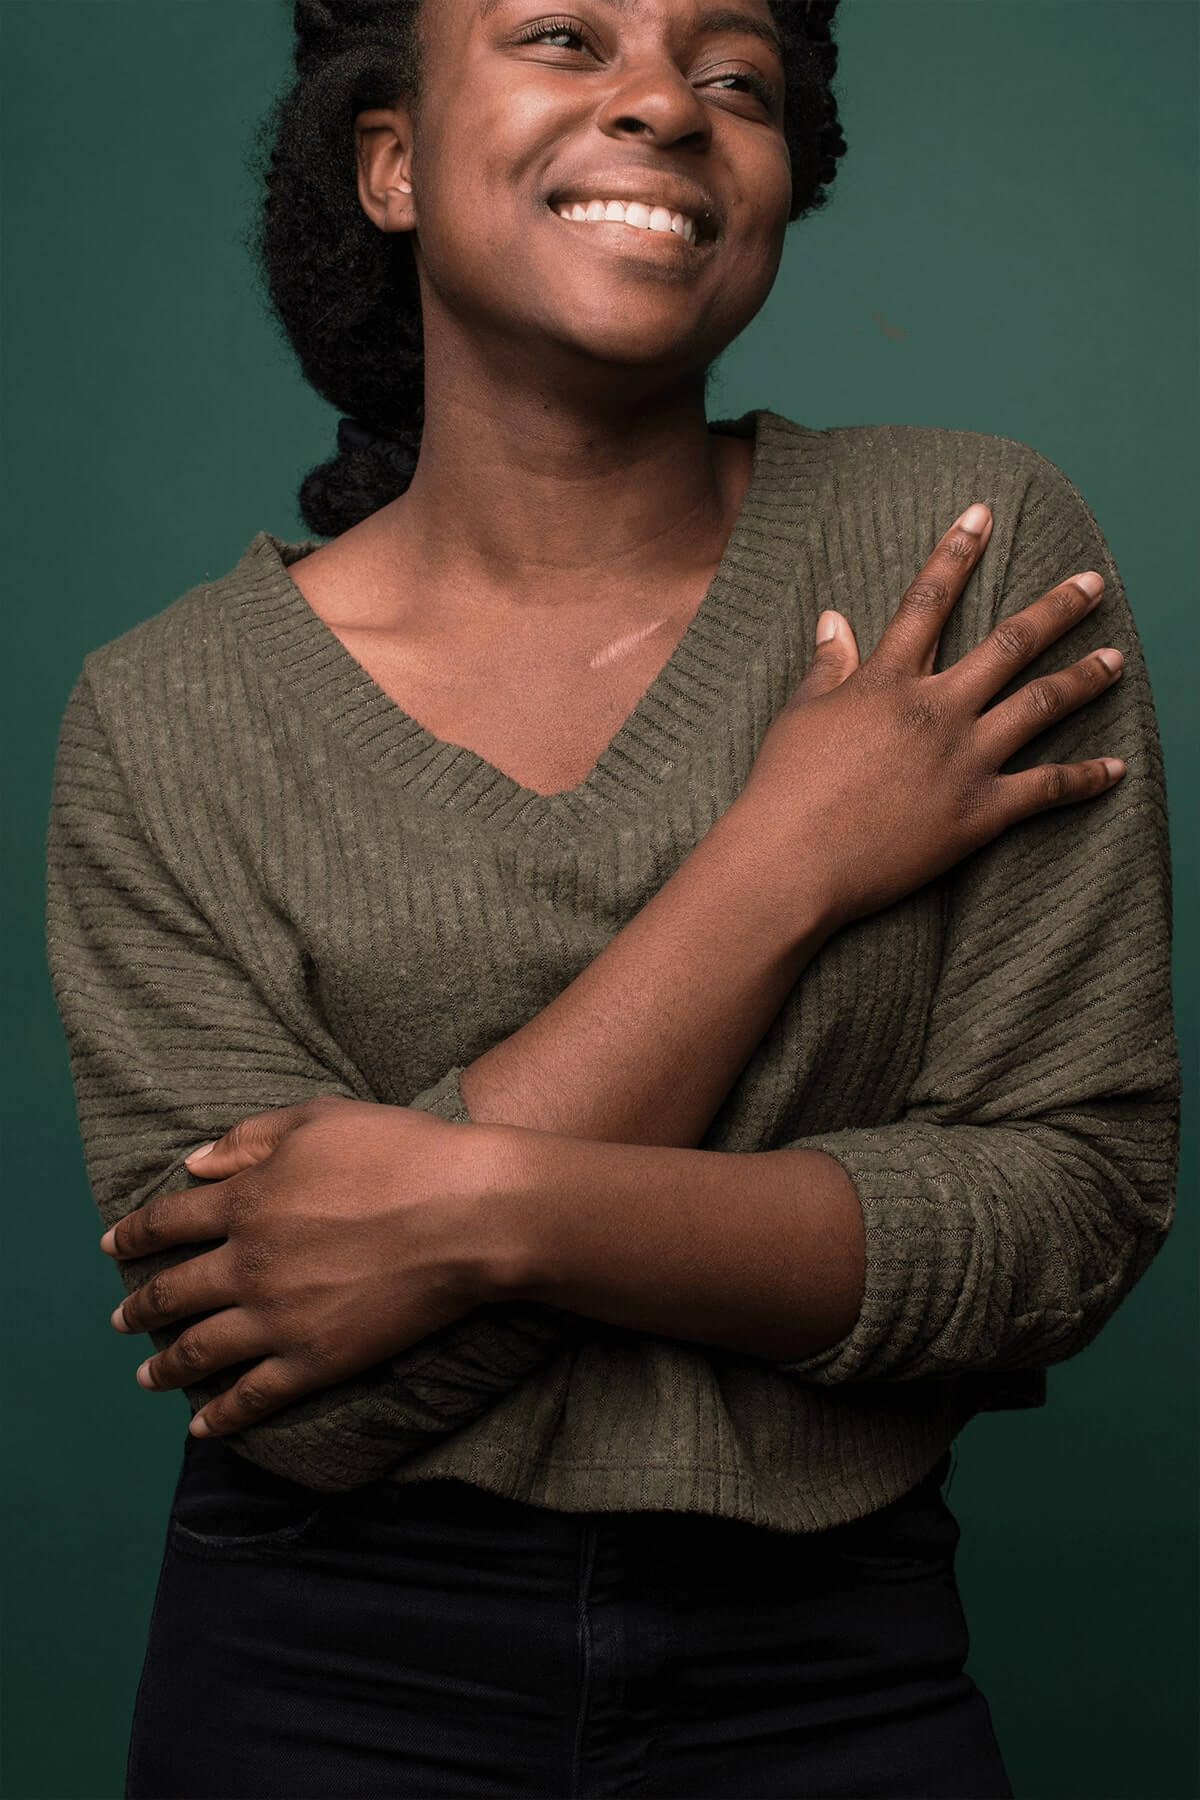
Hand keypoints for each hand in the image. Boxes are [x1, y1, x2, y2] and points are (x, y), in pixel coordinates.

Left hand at [99, 1096, 508, 1437]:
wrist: (465, 1212)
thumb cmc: (399, 1152)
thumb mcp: (320, 1119)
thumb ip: (250, 1138)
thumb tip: (194, 1162)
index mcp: (247, 1200)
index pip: (169, 1221)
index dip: (135, 1232)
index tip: (111, 1243)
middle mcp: (248, 1263)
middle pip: (174, 1291)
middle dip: (140, 1307)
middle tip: (120, 1319)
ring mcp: (277, 1318)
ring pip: (201, 1351)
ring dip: (165, 1366)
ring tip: (145, 1376)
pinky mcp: (315, 1360)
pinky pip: (254, 1396)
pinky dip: (221, 1415)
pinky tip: (200, 1425)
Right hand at [735, 504, 1124, 932]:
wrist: (791, 863)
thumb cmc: (782, 791)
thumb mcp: (799, 716)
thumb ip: (826, 665)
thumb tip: (833, 617)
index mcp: (886, 681)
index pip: (928, 601)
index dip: (956, 552)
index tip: (982, 514)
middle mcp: (934, 710)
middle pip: (1009, 644)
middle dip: (1057, 608)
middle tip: (1093, 583)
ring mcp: (962, 760)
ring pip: (1039, 705)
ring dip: (1083, 679)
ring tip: (1116, 660)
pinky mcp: (978, 813)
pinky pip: (1045, 788)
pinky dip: (1085, 778)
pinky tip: (1116, 769)